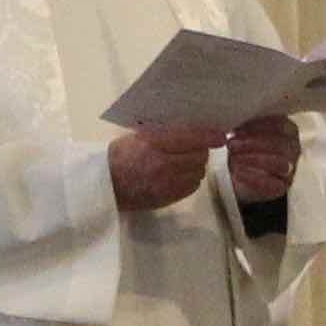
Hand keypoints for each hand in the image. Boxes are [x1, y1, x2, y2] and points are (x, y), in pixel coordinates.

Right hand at [109, 124, 227, 212]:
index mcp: (152, 144)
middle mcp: (162, 164)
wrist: (104, 185)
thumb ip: (165, 132)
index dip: (209, 136)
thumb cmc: (120, 156)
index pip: (191, 138)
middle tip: (195, 147)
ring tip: (184, 161)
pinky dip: (190, 179)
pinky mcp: (168, 198)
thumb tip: (195, 127)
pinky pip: (192, 186)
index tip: (221, 135)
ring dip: (196, 165)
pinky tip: (179, 174)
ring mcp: (166, 183)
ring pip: (198, 172)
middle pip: (199, 155)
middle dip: (201, 150)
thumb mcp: (139, 136)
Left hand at [227, 115, 300, 203]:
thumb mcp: (246, 131)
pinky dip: (254, 178)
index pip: (281, 124)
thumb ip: (245, 123)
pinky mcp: (282, 186)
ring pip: (280, 163)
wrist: (243, 174)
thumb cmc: (245, 148)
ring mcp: (290, 168)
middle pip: (281, 143)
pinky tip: (238, 173)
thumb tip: (231, 116)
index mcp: (288, 130)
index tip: (238, 129)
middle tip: (232, 144)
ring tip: (233, 158)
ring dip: (254, 159)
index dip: (259, 126)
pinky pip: (273, 184)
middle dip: (254, 143)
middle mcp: (293, 148)